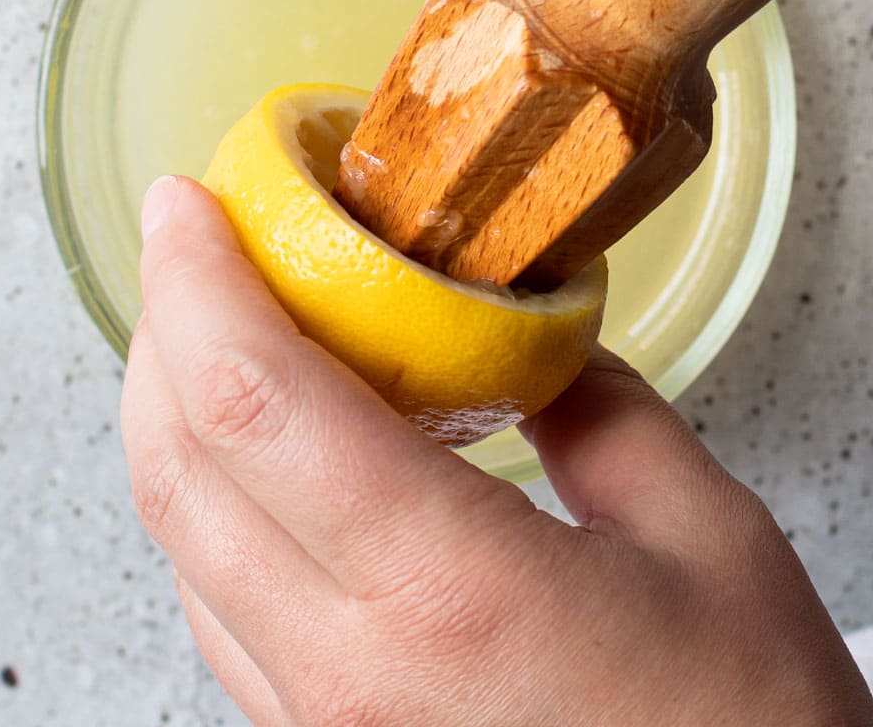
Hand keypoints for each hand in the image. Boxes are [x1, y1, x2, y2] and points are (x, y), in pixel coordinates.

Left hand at [123, 177, 872, 725]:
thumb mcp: (708, 539)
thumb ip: (603, 411)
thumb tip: (530, 338)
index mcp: (447, 593)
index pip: (257, 406)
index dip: (198, 282)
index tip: (186, 199)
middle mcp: (352, 673)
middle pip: (181, 474)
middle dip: (163, 333)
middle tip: (197, 243)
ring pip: (183, 550)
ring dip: (177, 421)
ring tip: (223, 331)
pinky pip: (224, 619)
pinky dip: (217, 511)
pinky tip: (273, 462)